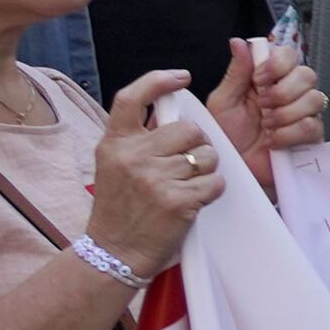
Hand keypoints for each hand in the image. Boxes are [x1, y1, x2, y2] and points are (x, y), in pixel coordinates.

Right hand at [84, 71, 224, 271]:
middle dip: (198, 145)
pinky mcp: (176, 201)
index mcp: (114, 143)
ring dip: (206, 171)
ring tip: (186, 186)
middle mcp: (132, 157)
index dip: (158, 81)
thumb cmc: (121, 208)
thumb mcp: (114, 165)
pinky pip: (215, 182)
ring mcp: (154, 178)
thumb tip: (170, 108)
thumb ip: (137, 138)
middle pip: (189, 129)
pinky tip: (194, 201)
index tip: (181, 77)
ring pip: (207, 156)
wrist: (114, 252)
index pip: (131, 98)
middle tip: (187, 164)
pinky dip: (212, 191)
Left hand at [200, 38, 322, 166]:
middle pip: (307, 74)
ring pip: (314, 99)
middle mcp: (291, 93)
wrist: (234, 170)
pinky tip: (273, 141)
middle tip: (262, 107)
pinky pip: (312, 125)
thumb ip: (236, 73)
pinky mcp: (312, 137)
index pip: (289, 55)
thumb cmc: (227, 137)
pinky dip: (289, 134)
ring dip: (285, 114)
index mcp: (269, 80)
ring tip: (266, 127)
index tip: (258, 80)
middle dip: (282, 91)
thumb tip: (238, 42)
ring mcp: (305, 115)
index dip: (278, 64)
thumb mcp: (223, 103)